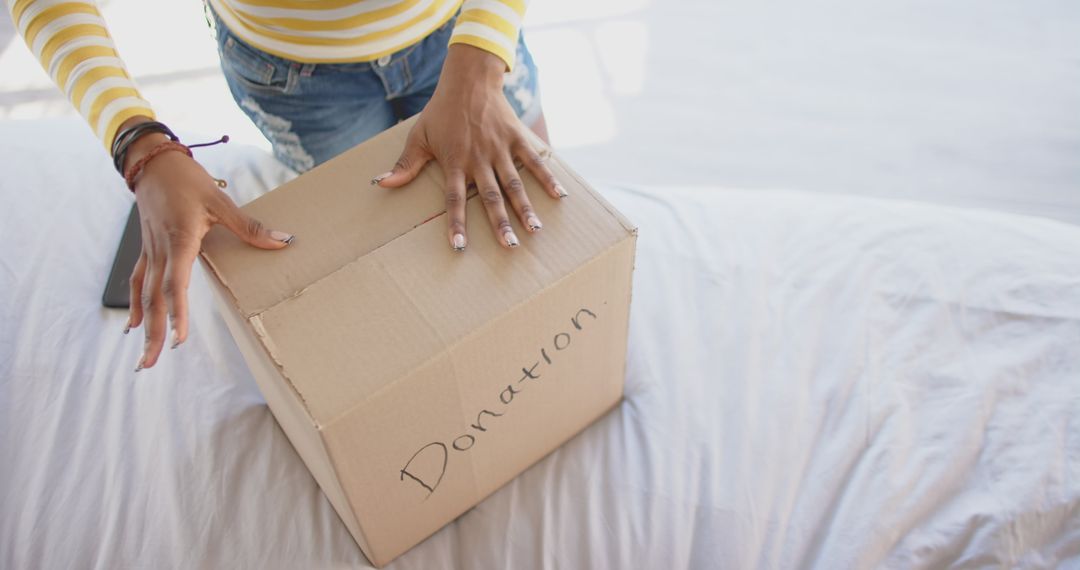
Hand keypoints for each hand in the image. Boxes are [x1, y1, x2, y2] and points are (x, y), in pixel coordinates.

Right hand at [119, 117, 294, 370]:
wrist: (153, 162)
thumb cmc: (188, 180)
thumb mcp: (221, 201)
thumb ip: (250, 226)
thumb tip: (284, 242)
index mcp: (180, 241)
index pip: (175, 284)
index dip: (177, 312)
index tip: (178, 339)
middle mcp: (161, 251)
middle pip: (155, 299)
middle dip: (153, 334)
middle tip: (150, 364)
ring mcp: (151, 252)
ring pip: (145, 296)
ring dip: (144, 327)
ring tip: (143, 358)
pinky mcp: (148, 250)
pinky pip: (139, 282)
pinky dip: (136, 306)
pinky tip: (134, 326)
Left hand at [373, 44, 565, 250]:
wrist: (469, 80)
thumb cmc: (441, 111)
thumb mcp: (419, 136)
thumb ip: (405, 164)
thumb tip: (381, 184)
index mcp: (455, 162)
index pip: (454, 199)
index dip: (457, 223)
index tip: (460, 247)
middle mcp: (478, 159)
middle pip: (490, 196)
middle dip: (500, 223)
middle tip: (510, 246)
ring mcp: (499, 149)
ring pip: (514, 184)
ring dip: (525, 208)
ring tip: (535, 229)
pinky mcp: (516, 139)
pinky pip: (534, 161)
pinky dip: (547, 177)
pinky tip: (559, 196)